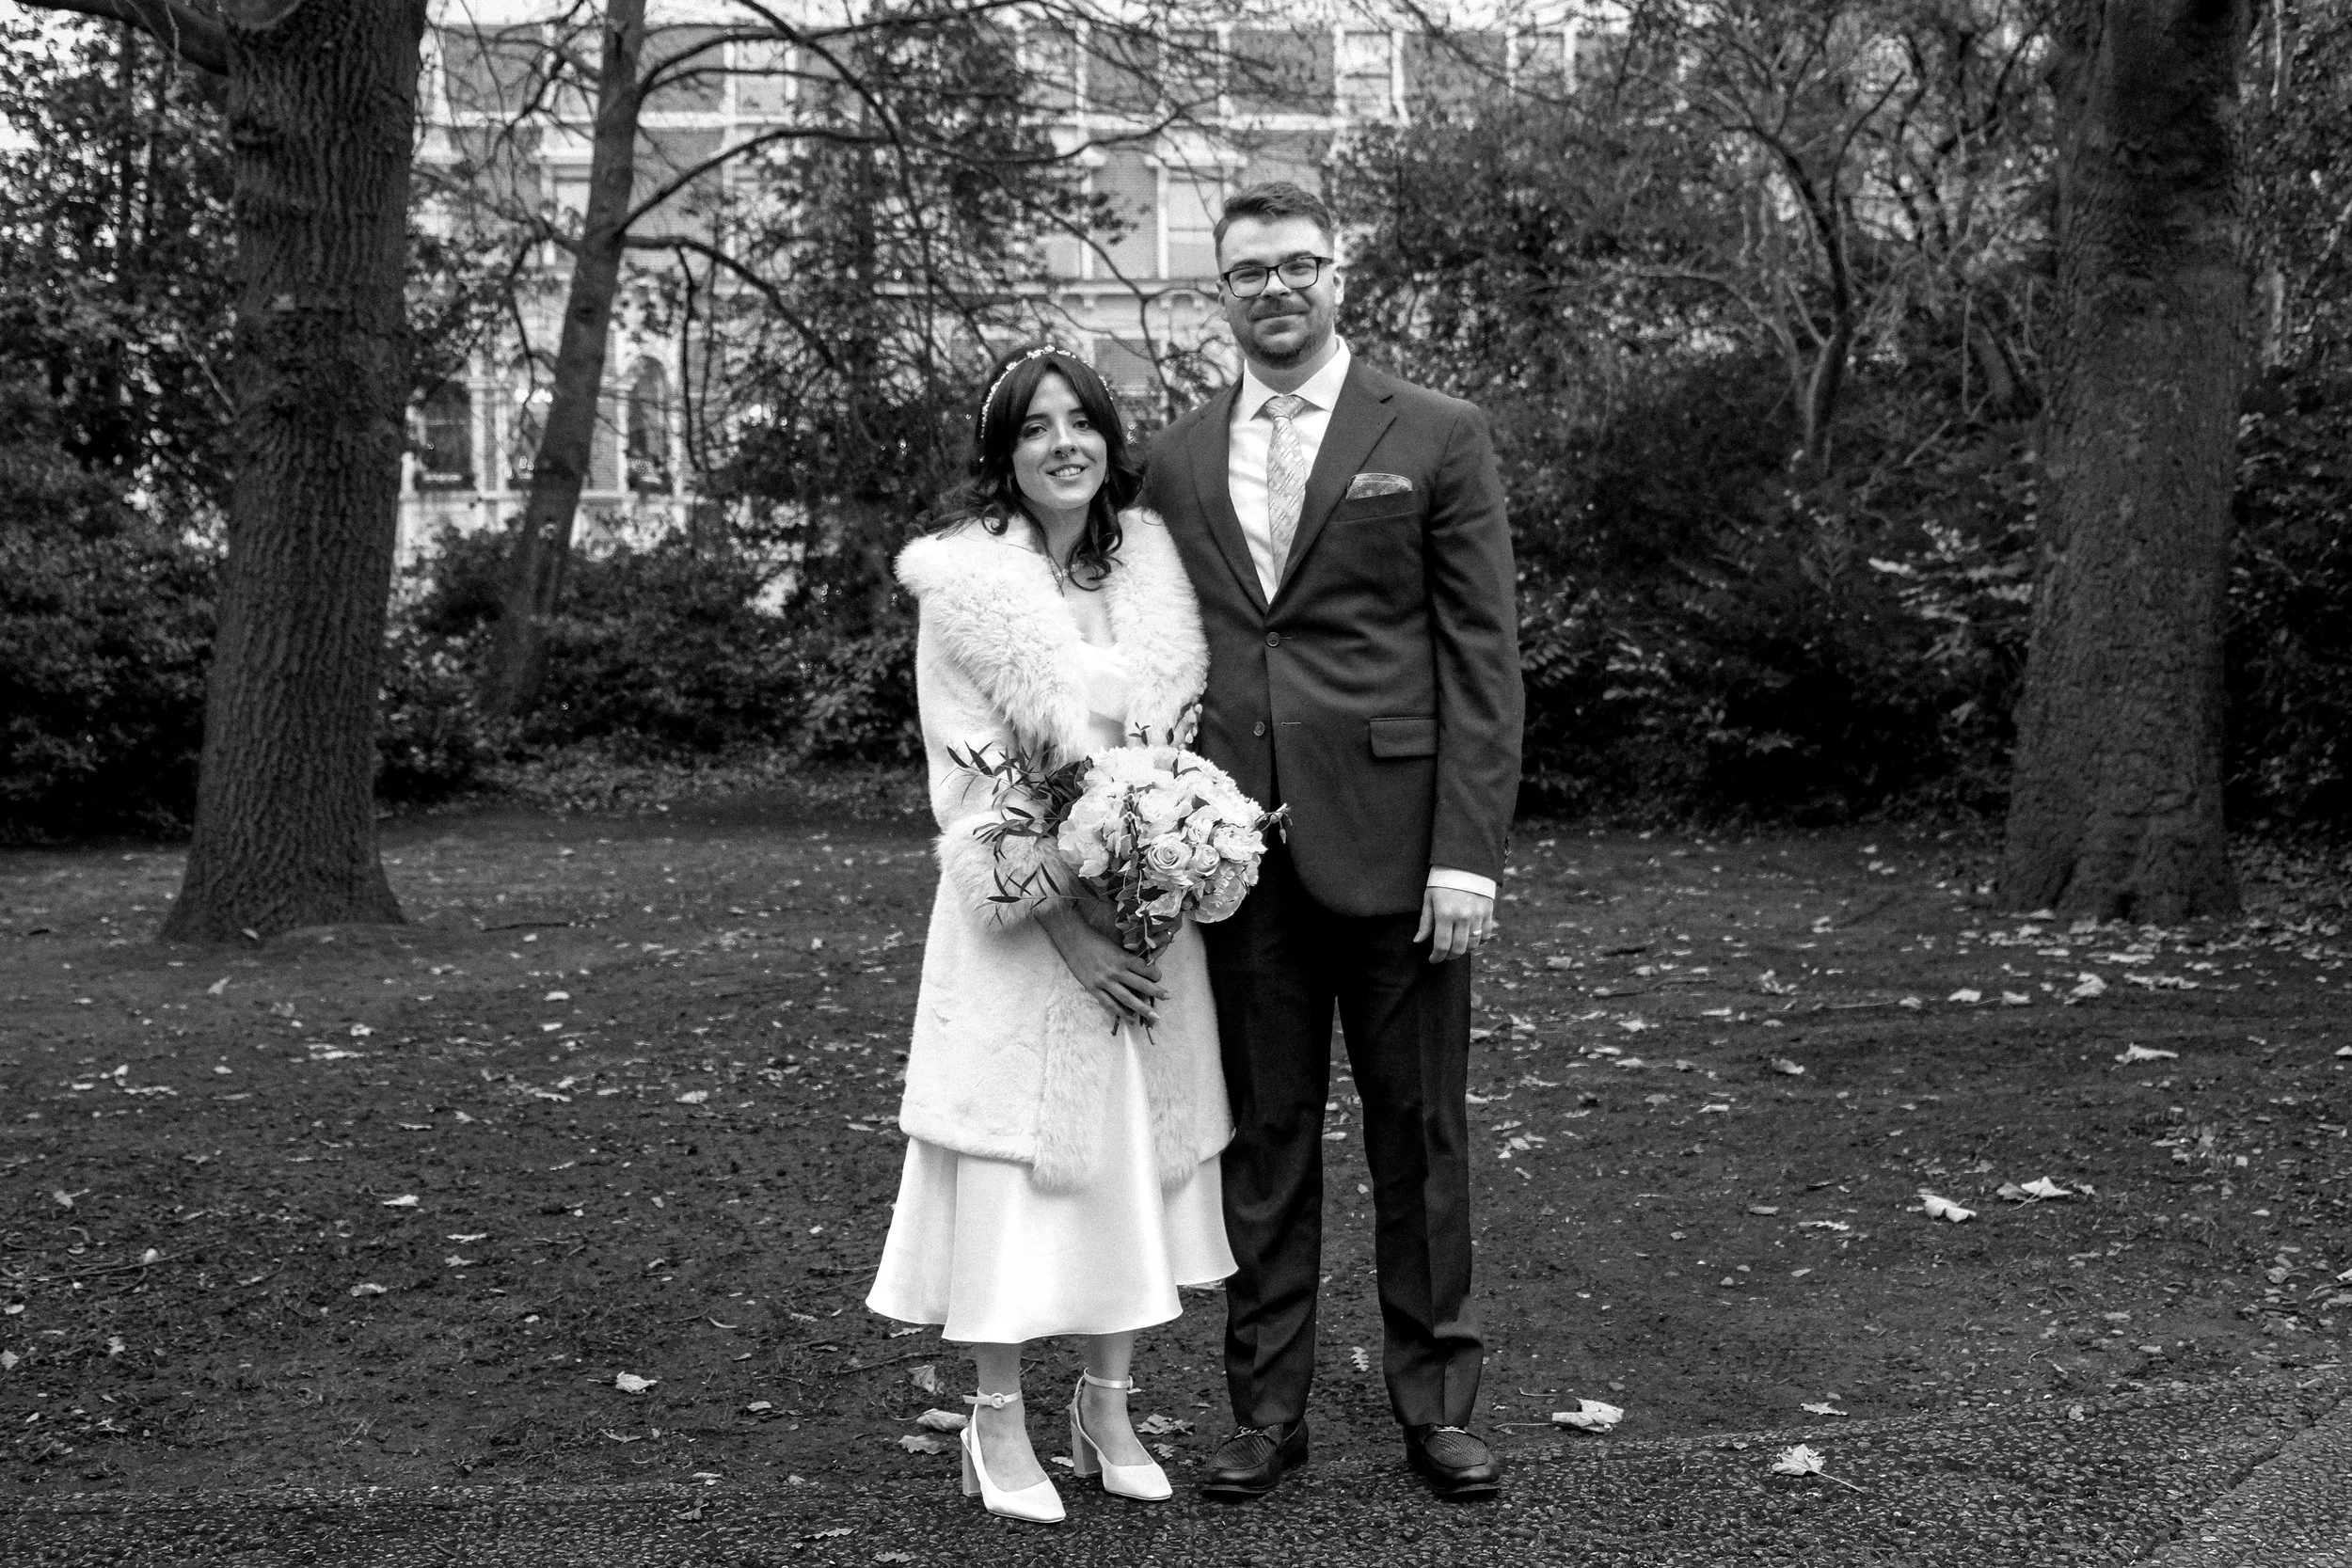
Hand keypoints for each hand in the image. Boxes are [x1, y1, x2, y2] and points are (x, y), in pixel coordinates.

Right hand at [1039, 904, 1167, 1023]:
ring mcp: (1104, 982)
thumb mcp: (1115, 945)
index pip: (1144, 969)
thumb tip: (1142, 966)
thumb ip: (1127, 957)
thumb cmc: (1095, 940)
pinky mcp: (1094, 989)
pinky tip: (1130, 1018)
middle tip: (1168, 997)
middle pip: (1140, 984)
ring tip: (1153, 1016)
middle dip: (1156, 992)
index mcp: (1122, 958)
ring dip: (1141, 1008)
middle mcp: (1116, 971)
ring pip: (1127, 998)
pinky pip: (1109, 1004)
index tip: (1159, 978)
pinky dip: (1121, 1013)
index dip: (1154, 974)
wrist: (1073, 940)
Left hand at [1415, 885, 1495, 963]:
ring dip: (1464, 950)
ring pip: (1473, 945)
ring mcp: (1477, 915)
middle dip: (1449, 956)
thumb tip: (1418, 941)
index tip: (1433, 959)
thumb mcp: (1429, 898)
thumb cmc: (1442, 881)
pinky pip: (1486, 935)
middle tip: (1444, 955)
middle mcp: (1463, 917)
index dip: (1437, 957)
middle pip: (1458, 949)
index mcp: (1445, 914)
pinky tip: (1470, 938)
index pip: (1442, 945)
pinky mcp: (1488, 912)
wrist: (1465, 863)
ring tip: (1456, 947)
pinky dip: (1478, 941)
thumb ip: (1425, 922)